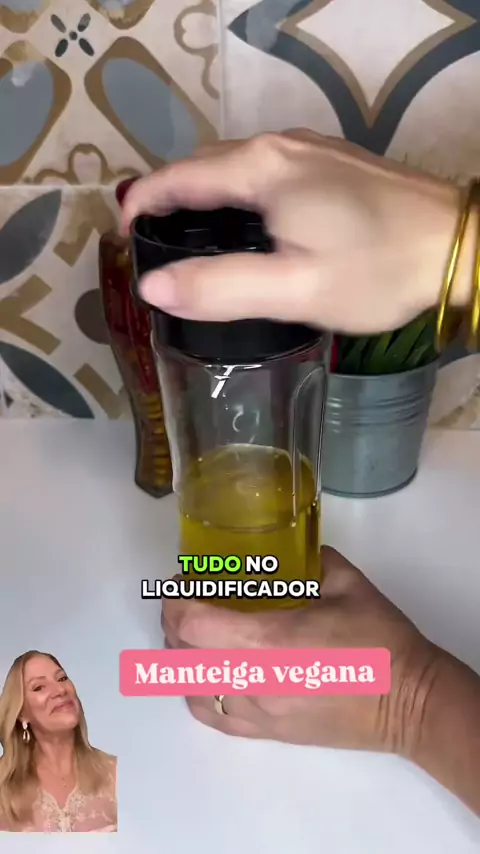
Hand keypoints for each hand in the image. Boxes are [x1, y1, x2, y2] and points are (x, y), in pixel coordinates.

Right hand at [121, 130, 471, 333]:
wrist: (459, 243)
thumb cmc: (375, 269)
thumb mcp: (294, 289)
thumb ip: (220, 288)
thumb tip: (152, 287)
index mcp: (260, 169)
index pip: (177, 178)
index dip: (141, 205)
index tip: (126, 242)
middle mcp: (280, 146)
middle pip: (204, 166)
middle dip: (171, 200)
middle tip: (157, 248)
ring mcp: (311, 150)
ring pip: (237, 166)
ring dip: (207, 196)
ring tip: (195, 241)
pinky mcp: (334, 163)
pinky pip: (267, 170)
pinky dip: (241, 194)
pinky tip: (251, 228)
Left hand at [161, 547, 437, 753]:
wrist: (409, 702)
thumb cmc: (379, 640)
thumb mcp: (348, 583)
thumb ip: (314, 560)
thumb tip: (295, 551)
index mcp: (267, 640)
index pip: (192, 622)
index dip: (176, 599)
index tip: (183, 581)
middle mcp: (251, 681)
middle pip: (182, 653)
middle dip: (174, 622)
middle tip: (188, 599)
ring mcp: (256, 713)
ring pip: (190, 688)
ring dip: (182, 658)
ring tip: (197, 635)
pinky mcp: (267, 734)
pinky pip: (213, 718)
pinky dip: (198, 693)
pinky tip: (209, 676)